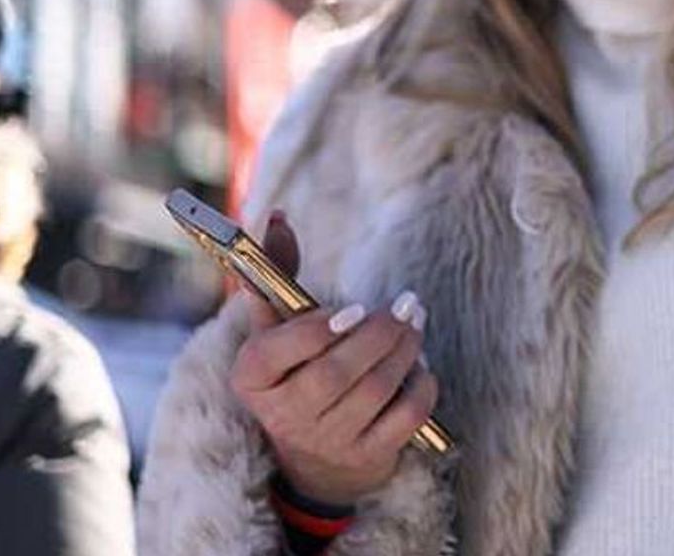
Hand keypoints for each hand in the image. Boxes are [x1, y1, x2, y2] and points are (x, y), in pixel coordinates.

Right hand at [228, 211, 436, 506]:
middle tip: (406, 303)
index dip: (312, 332)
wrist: (316, 459)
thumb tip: (278, 215)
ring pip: (375, 390)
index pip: (271, 356)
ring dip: (405, 349)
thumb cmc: (298, 373)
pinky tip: (419, 365)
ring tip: (414, 321)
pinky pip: (406, 416)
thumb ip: (278, 275)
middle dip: (378, 334)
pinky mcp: (369, 457)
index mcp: (253, 380)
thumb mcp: (278, 330)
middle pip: (334, 373)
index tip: (349, 309)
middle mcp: (285, 417)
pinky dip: (421, 384)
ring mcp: (328, 442)